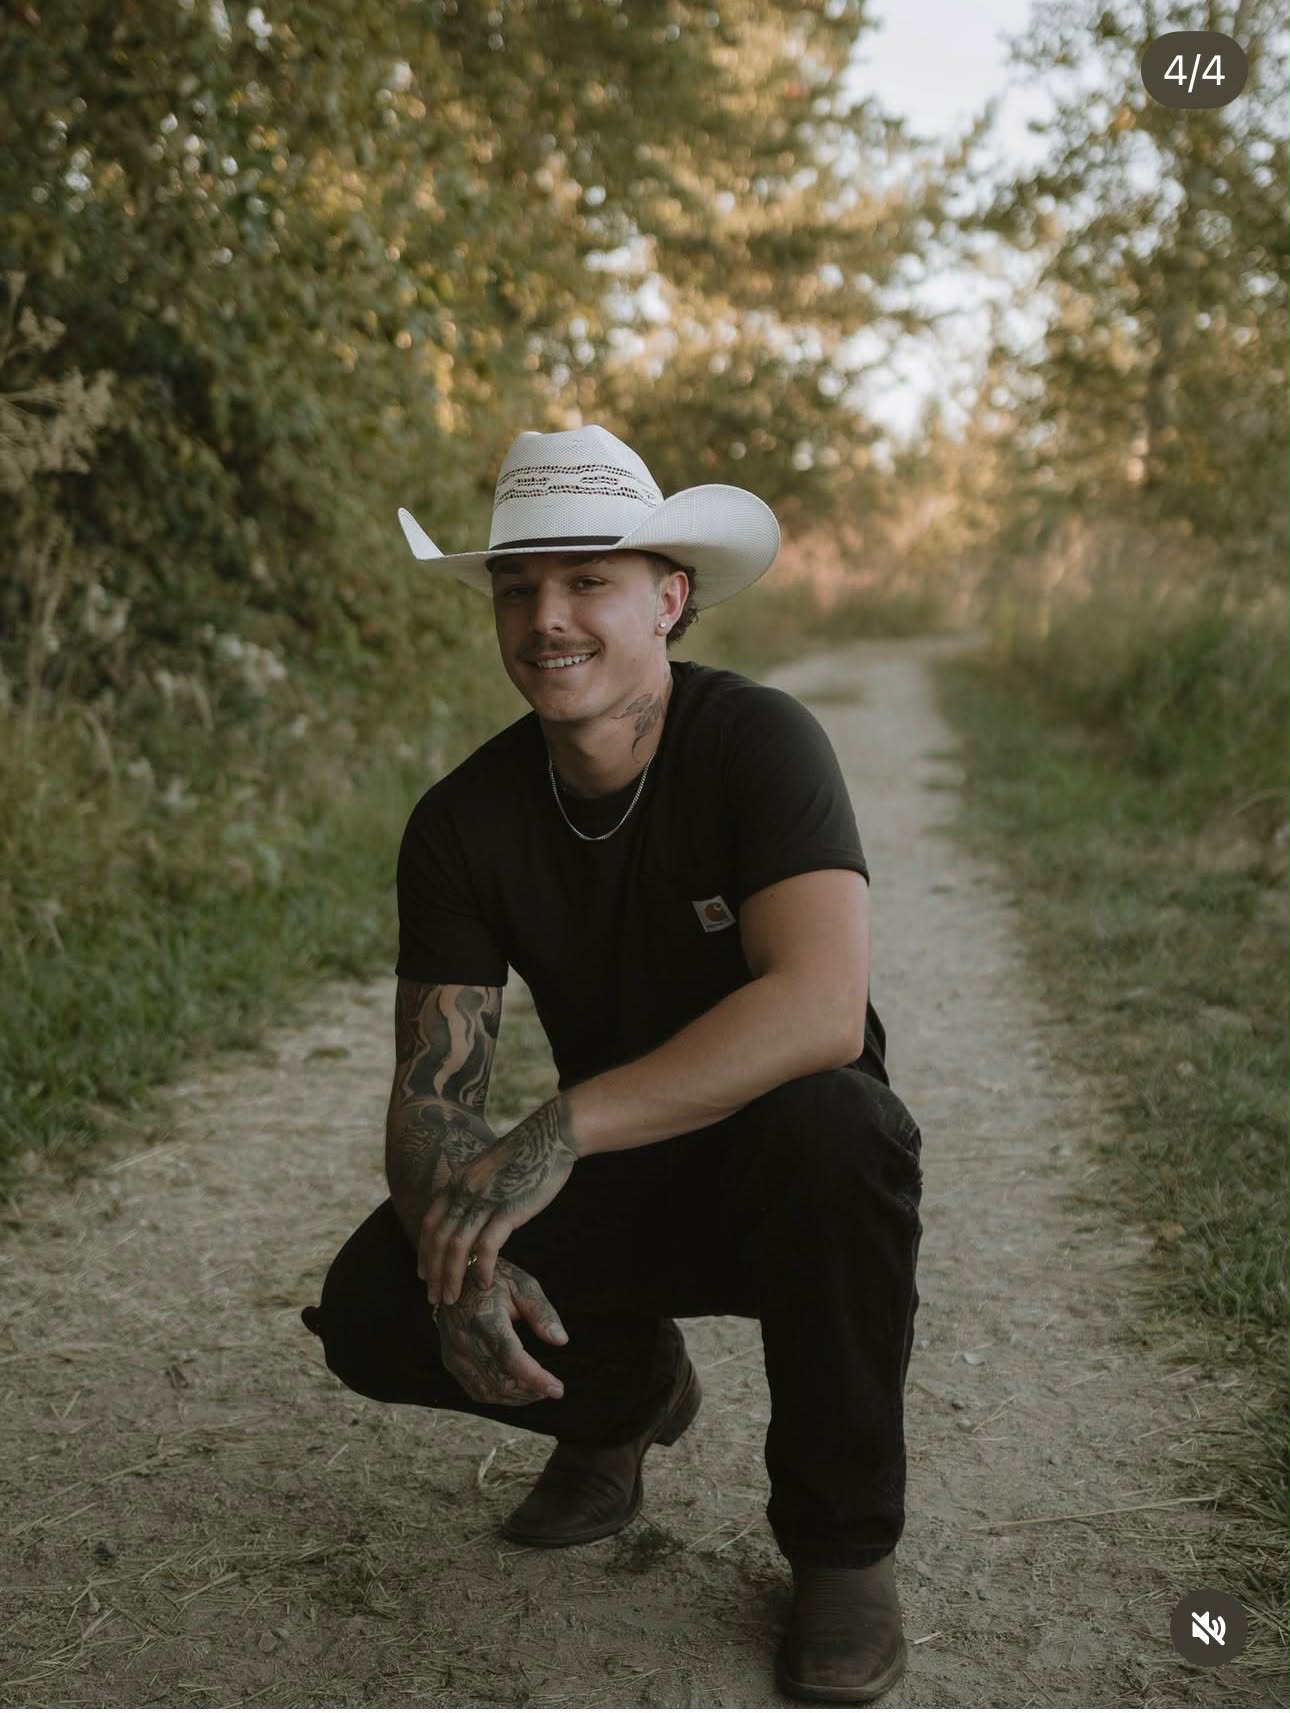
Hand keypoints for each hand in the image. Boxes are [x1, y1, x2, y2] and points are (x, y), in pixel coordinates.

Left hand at [418, 1094, 579, 1305]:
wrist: (550, 1135)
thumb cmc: (525, 1154)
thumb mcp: (488, 1169)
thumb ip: (475, 1190)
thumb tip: (471, 1214)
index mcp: (458, 1181)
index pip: (430, 1223)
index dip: (423, 1251)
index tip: (423, 1274)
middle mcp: (465, 1191)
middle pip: (439, 1239)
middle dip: (433, 1273)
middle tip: (434, 1298)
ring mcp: (485, 1200)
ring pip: (457, 1247)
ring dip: (451, 1277)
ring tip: (452, 1298)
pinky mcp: (508, 1209)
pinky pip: (487, 1245)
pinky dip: (481, 1268)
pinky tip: (483, 1284)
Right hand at [436, 1256, 568, 1405]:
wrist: (455, 1273)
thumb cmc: (494, 1278)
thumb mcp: (522, 1284)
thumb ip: (541, 1312)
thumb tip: (561, 1340)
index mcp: (485, 1318)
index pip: (512, 1359)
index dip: (536, 1378)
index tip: (558, 1390)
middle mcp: (465, 1338)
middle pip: (500, 1380)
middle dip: (530, 1391)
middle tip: (552, 1389)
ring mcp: (454, 1351)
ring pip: (486, 1390)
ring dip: (515, 1398)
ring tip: (537, 1392)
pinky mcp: (450, 1359)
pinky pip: (473, 1388)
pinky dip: (496, 1396)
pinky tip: (514, 1391)